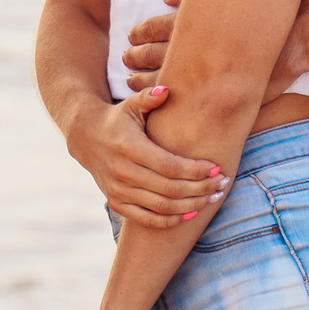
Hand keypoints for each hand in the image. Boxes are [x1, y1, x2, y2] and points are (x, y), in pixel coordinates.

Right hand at [66, 84, 222, 229]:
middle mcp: (123, 172)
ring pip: (162, 207)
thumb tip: (166, 89)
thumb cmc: (118, 118)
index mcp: (129, 148)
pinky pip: (146, 219)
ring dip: (191, 205)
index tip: (217, 168)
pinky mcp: (116, 202)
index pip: (170, 166)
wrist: (86, 137)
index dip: (196, 170)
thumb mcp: (131, 105)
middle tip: (222, 185)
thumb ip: (148, 97)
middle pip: (170, 189)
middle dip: (201, 189)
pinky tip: (190, 214)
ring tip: (212, 198)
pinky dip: (169, 220)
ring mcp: (118, 190)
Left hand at [121, 0, 308, 99]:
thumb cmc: (264, 11)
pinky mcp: (221, 95)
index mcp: (194, 26)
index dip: (140, 36)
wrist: (298, 40)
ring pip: (165, 83)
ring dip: (145, 84)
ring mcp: (207, 78)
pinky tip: (160, 108)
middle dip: (137, 61)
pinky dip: (170, 107)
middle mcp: (196, 53)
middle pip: (155, 58)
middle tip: (125, 63)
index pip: (156, 31)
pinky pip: (188, 107)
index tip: (129, 39)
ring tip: (132, 84)